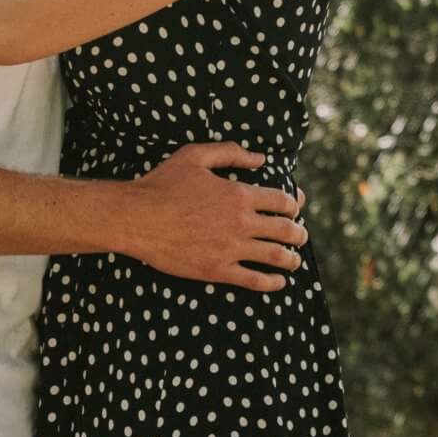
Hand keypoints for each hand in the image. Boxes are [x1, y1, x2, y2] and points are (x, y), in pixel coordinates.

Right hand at [120, 143, 307, 292]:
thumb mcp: (195, 156)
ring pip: (275, 256)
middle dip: (298, 233)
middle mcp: (241, 222)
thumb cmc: (163, 184)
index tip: (295, 208)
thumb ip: (230, 153)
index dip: (293, 205)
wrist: (137, 218)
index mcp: (239, 194)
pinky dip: (271, 283)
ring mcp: (231, 248)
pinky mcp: (218, 270)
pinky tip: (278, 283)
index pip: (281, 201)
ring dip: (291, 258)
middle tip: (300, 236)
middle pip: (285, 230)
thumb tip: (261, 158)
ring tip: (294, 260)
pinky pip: (254, 280)